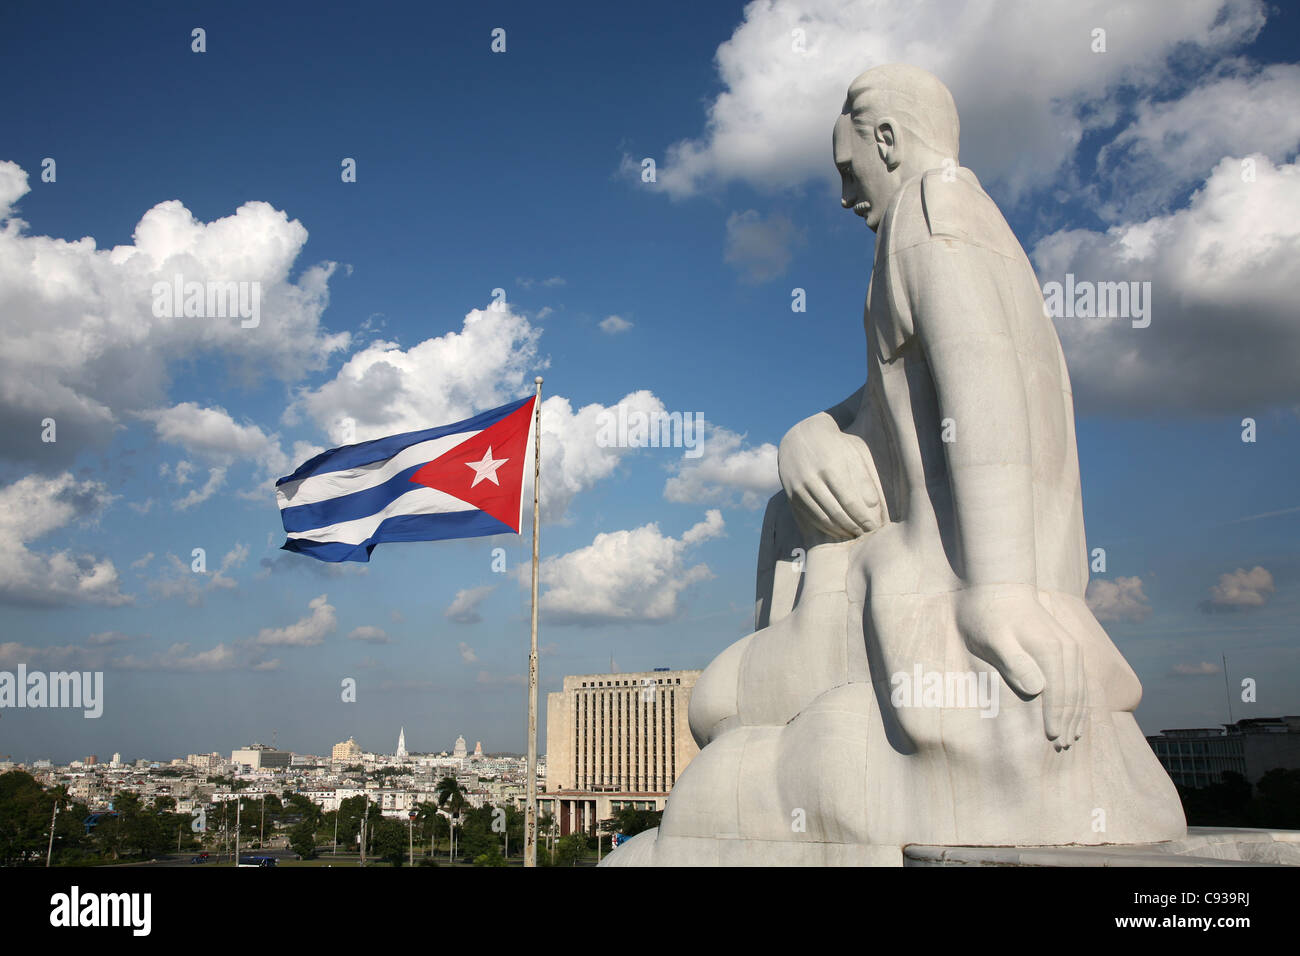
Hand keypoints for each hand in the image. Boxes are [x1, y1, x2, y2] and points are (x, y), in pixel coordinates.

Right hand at [777, 413, 881, 540]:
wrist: (802, 435)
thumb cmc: (836, 444)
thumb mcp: (854, 453)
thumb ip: (865, 479)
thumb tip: (874, 506)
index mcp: (832, 466)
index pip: (850, 501)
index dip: (863, 518)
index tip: (874, 527)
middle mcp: (813, 478)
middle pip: (836, 512)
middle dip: (853, 527)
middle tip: (865, 533)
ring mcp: (800, 487)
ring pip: (822, 517)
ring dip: (840, 530)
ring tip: (853, 533)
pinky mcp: (792, 493)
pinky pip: (810, 516)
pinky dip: (825, 527)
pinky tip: (837, 530)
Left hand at [955, 584, 1086, 749]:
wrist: (999, 587)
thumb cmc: (988, 616)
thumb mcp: (993, 638)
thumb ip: (1014, 662)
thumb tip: (1038, 690)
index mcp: (1050, 650)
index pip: (1058, 692)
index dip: (1056, 718)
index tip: (1051, 739)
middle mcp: (1068, 649)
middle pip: (1074, 694)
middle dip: (1069, 722)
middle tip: (1061, 747)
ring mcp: (1071, 647)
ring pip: (1081, 688)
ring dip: (1078, 714)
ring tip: (1071, 738)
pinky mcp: (1069, 647)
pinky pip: (1080, 679)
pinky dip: (1080, 700)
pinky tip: (1076, 715)